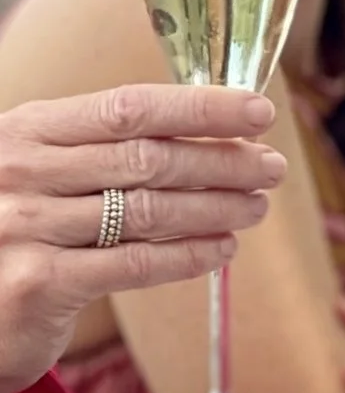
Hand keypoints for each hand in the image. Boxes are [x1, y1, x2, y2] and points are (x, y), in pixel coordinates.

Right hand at [0, 85, 287, 392]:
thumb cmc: (11, 232)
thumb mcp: (35, 174)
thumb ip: (97, 152)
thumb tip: (203, 134)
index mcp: (25, 131)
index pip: (127, 108)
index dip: (200, 107)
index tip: (258, 111)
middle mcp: (21, 171)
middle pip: (146, 158)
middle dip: (221, 161)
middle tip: (271, 167)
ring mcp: (25, 227)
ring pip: (148, 211)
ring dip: (214, 208)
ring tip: (255, 206)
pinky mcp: (39, 284)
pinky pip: (135, 263)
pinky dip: (188, 256)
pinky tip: (223, 250)